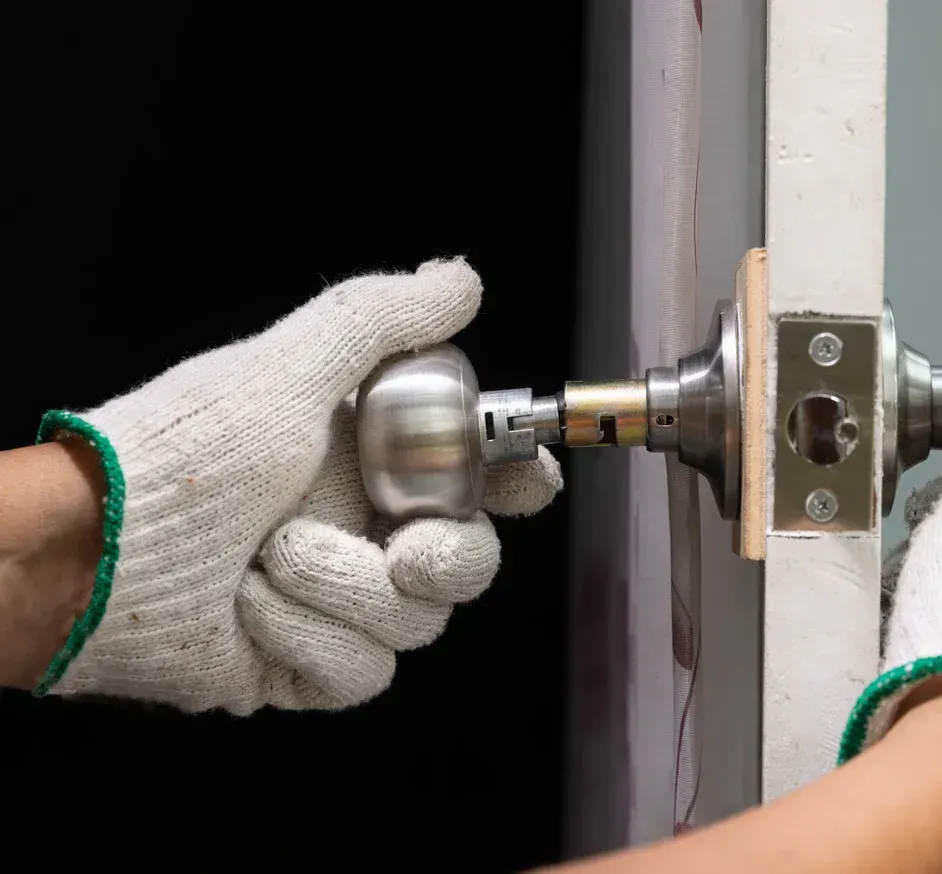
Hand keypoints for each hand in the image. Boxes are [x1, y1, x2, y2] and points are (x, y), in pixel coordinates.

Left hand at [32, 258, 560, 714]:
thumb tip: (459, 279)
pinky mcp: (311, 667)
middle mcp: (364, 533)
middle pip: (470, 562)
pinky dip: (310, 638)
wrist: (99, 550)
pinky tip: (254, 608)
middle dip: (448, 559)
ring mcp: (339, 604)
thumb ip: (382, 321)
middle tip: (407, 552)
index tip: (526, 482)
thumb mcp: (285, 370)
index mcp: (373, 464)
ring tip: (271, 558)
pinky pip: (365, 671)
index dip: (517, 482)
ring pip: (419, 623)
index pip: (479, 477)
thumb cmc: (183, 452)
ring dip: (343, 589)